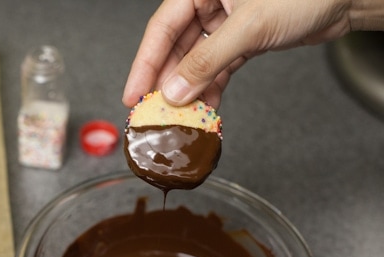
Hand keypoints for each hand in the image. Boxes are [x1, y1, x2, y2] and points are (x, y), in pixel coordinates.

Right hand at [122, 0, 383, 108]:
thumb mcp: (249, 26)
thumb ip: (208, 61)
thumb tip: (176, 90)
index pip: (161, 29)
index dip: (144, 64)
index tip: (133, 95)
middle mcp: (210, 3)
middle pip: (175, 48)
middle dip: (166, 83)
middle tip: (153, 113)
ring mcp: (226, 22)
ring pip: (196, 61)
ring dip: (189, 91)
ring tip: (180, 118)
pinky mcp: (242, 39)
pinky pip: (218, 68)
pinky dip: (212, 89)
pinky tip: (206, 109)